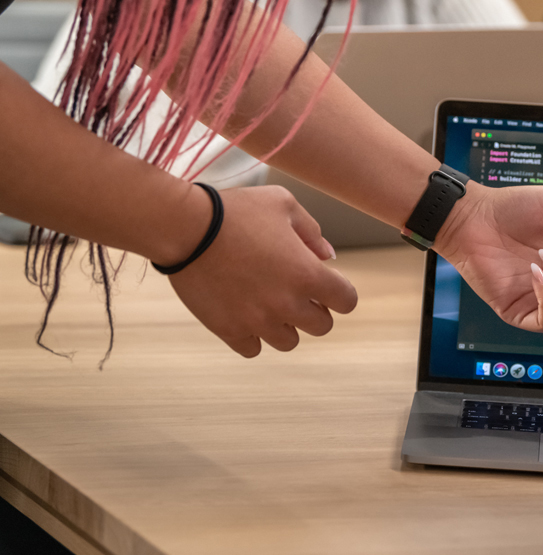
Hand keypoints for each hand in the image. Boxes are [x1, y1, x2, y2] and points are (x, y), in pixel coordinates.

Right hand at [166, 186, 357, 356]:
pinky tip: (246, 314)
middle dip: (315, 309)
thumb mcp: (283, 205)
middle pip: (322, 326)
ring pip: (289, 342)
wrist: (185, 228)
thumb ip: (312, 232)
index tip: (326, 283)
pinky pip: (253, 349)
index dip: (340, 292)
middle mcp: (287, 303)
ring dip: (286, 325)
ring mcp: (257, 320)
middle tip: (296, 291)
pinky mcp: (228, 330)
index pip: (347, 301)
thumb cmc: (236, 211)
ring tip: (269, 303)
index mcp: (307, 274)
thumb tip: (328, 257)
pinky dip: (253, 336)